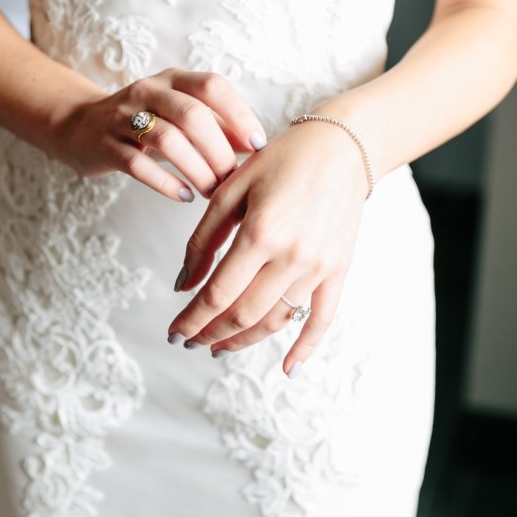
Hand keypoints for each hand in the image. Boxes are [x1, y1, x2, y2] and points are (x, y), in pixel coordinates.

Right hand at [51, 67, 267, 200]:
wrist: (80, 126)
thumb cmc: (145, 123)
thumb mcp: (179, 115)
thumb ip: (216, 125)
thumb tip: (256, 145)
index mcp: (173, 79)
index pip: (212, 85)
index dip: (239, 114)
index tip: (257, 145)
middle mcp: (148, 91)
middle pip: (192, 115)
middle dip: (218, 150)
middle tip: (232, 178)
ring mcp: (123, 117)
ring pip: (167, 140)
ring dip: (196, 170)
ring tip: (210, 192)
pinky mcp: (104, 145)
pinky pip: (137, 165)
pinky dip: (165, 183)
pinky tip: (183, 196)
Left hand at [166, 118, 368, 373]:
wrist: (342, 148)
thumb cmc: (283, 159)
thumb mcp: (233, 188)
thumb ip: (204, 237)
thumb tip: (184, 284)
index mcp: (260, 233)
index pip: (217, 293)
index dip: (191, 318)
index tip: (174, 331)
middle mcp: (292, 256)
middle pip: (244, 314)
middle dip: (210, 333)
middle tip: (189, 340)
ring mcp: (318, 267)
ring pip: (276, 320)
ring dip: (244, 341)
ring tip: (219, 347)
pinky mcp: (339, 270)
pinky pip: (322, 318)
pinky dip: (306, 347)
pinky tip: (287, 367)